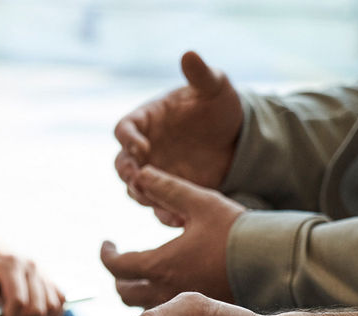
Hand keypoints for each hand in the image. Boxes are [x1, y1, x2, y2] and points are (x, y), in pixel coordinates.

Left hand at [101, 166, 244, 306]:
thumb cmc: (236, 230)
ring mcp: (182, 307)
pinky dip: (156, 304)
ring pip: (141, 308)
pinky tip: (168, 287)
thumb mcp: (200, 202)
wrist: (273, 262)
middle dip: (119, 275)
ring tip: (143, 273)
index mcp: (161, 265)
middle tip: (124, 259)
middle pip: (124, 292)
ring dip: (135, 291)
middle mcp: (165, 292)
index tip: (108, 244)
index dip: (106, 254)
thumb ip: (167, 188)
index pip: (116, 266)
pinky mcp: (198, 314)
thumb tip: (141, 173)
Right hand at [114, 51, 242, 224]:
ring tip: (157, 201)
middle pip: (121, 164)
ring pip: (134, 189)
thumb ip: (201, 75)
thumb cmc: (220, 106)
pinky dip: (163, 214)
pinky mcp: (168, 193)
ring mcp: (154, 172)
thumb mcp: (215, 88)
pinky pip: (157, 207)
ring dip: (142, 196)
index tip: (142, 147)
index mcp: (146, 120)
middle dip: (128, 174)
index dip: (128, 138)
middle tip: (140, 180)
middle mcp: (143, 148)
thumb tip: (189, 54)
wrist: (236, 138)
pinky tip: (178, 218)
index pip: (124, 129)